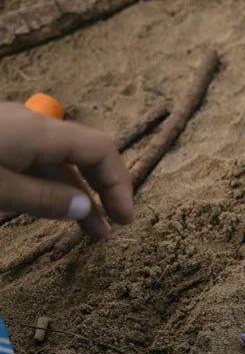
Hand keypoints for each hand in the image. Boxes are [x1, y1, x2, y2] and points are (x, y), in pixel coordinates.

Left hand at [0, 105, 133, 237]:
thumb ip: (42, 199)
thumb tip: (85, 209)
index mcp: (38, 132)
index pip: (100, 150)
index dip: (120, 184)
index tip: (124, 219)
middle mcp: (31, 125)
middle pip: (84, 152)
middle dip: (105, 188)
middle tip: (115, 223)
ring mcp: (14, 130)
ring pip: (58, 160)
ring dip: (78, 191)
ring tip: (90, 228)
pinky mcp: (0, 139)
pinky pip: (36, 160)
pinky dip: (52, 184)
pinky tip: (54, 205)